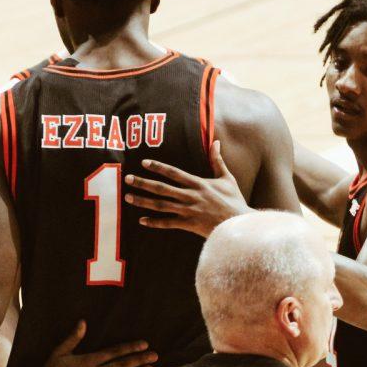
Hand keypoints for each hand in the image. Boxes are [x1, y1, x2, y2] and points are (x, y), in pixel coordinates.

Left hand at [123, 141, 249, 237]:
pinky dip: (154, 222)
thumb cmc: (234, 201)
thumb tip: (216, 141)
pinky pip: (167, 223)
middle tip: (127, 179)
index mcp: (198, 183)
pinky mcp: (188, 225)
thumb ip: (217, 160)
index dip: (158, 167)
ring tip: (128, 197)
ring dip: (143, 201)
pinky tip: (141, 220)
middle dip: (143, 183)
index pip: (174, 173)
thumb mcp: (227, 178)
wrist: (239, 224)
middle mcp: (190, 196)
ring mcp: (188, 211)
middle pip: (162, 188)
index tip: (144, 163)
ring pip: (160, 205)